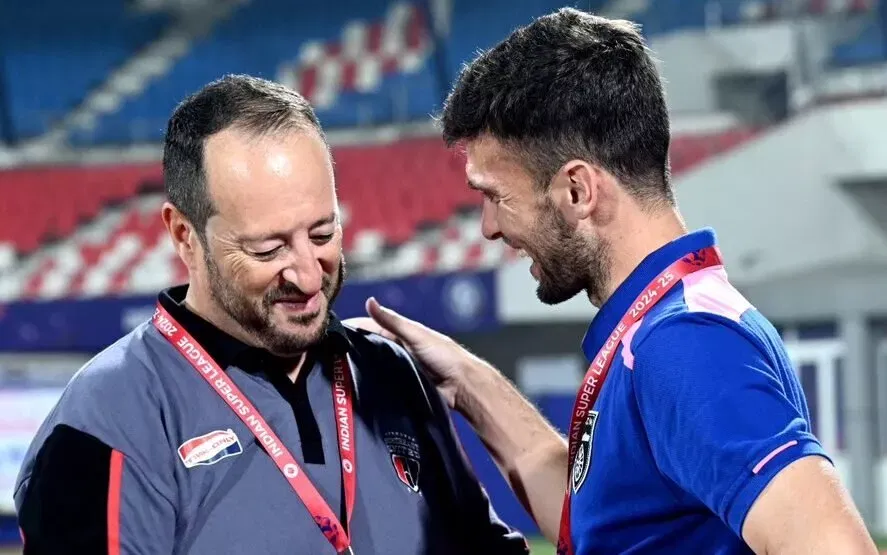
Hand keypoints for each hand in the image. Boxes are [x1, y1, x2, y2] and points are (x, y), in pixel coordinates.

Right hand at [343, 297, 475, 407]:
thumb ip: (392, 321)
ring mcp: (402, 368)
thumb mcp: (416, 334)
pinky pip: (384, 383)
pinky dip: (372, 384)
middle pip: (372, 347)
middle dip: (354, 348)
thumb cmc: (444, 356)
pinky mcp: (404, 385)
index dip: (356, 328)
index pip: (373, 327)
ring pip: (376, 366)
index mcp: (404, 334)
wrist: (462, 386)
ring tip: (338, 370)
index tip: (334, 330)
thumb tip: (369, 302)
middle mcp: (401, 349)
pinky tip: (358, 387)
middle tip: (329, 352)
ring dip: (361, 367)